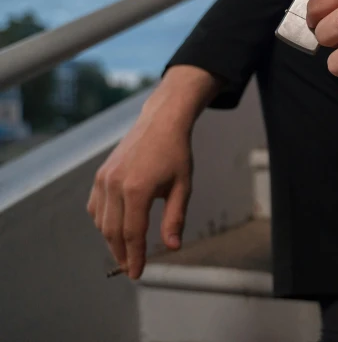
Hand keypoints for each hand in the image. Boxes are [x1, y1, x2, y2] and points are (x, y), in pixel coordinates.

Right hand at [86, 66, 218, 278]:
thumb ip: (175, 218)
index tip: (137, 274)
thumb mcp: (183, 186)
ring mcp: (104, 179)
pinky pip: (95, 208)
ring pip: (101, 222)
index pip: (133, 234)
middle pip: (113, 232)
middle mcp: (115, 185)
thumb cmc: (176, 154)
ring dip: (112, 240)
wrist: (160, 123)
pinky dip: (103, 222)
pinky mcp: (100, 175)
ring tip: (126, 252)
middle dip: (121, 254)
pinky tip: (116, 229)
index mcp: (138, 189)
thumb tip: (173, 247)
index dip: (135, 257)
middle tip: (131, 269)